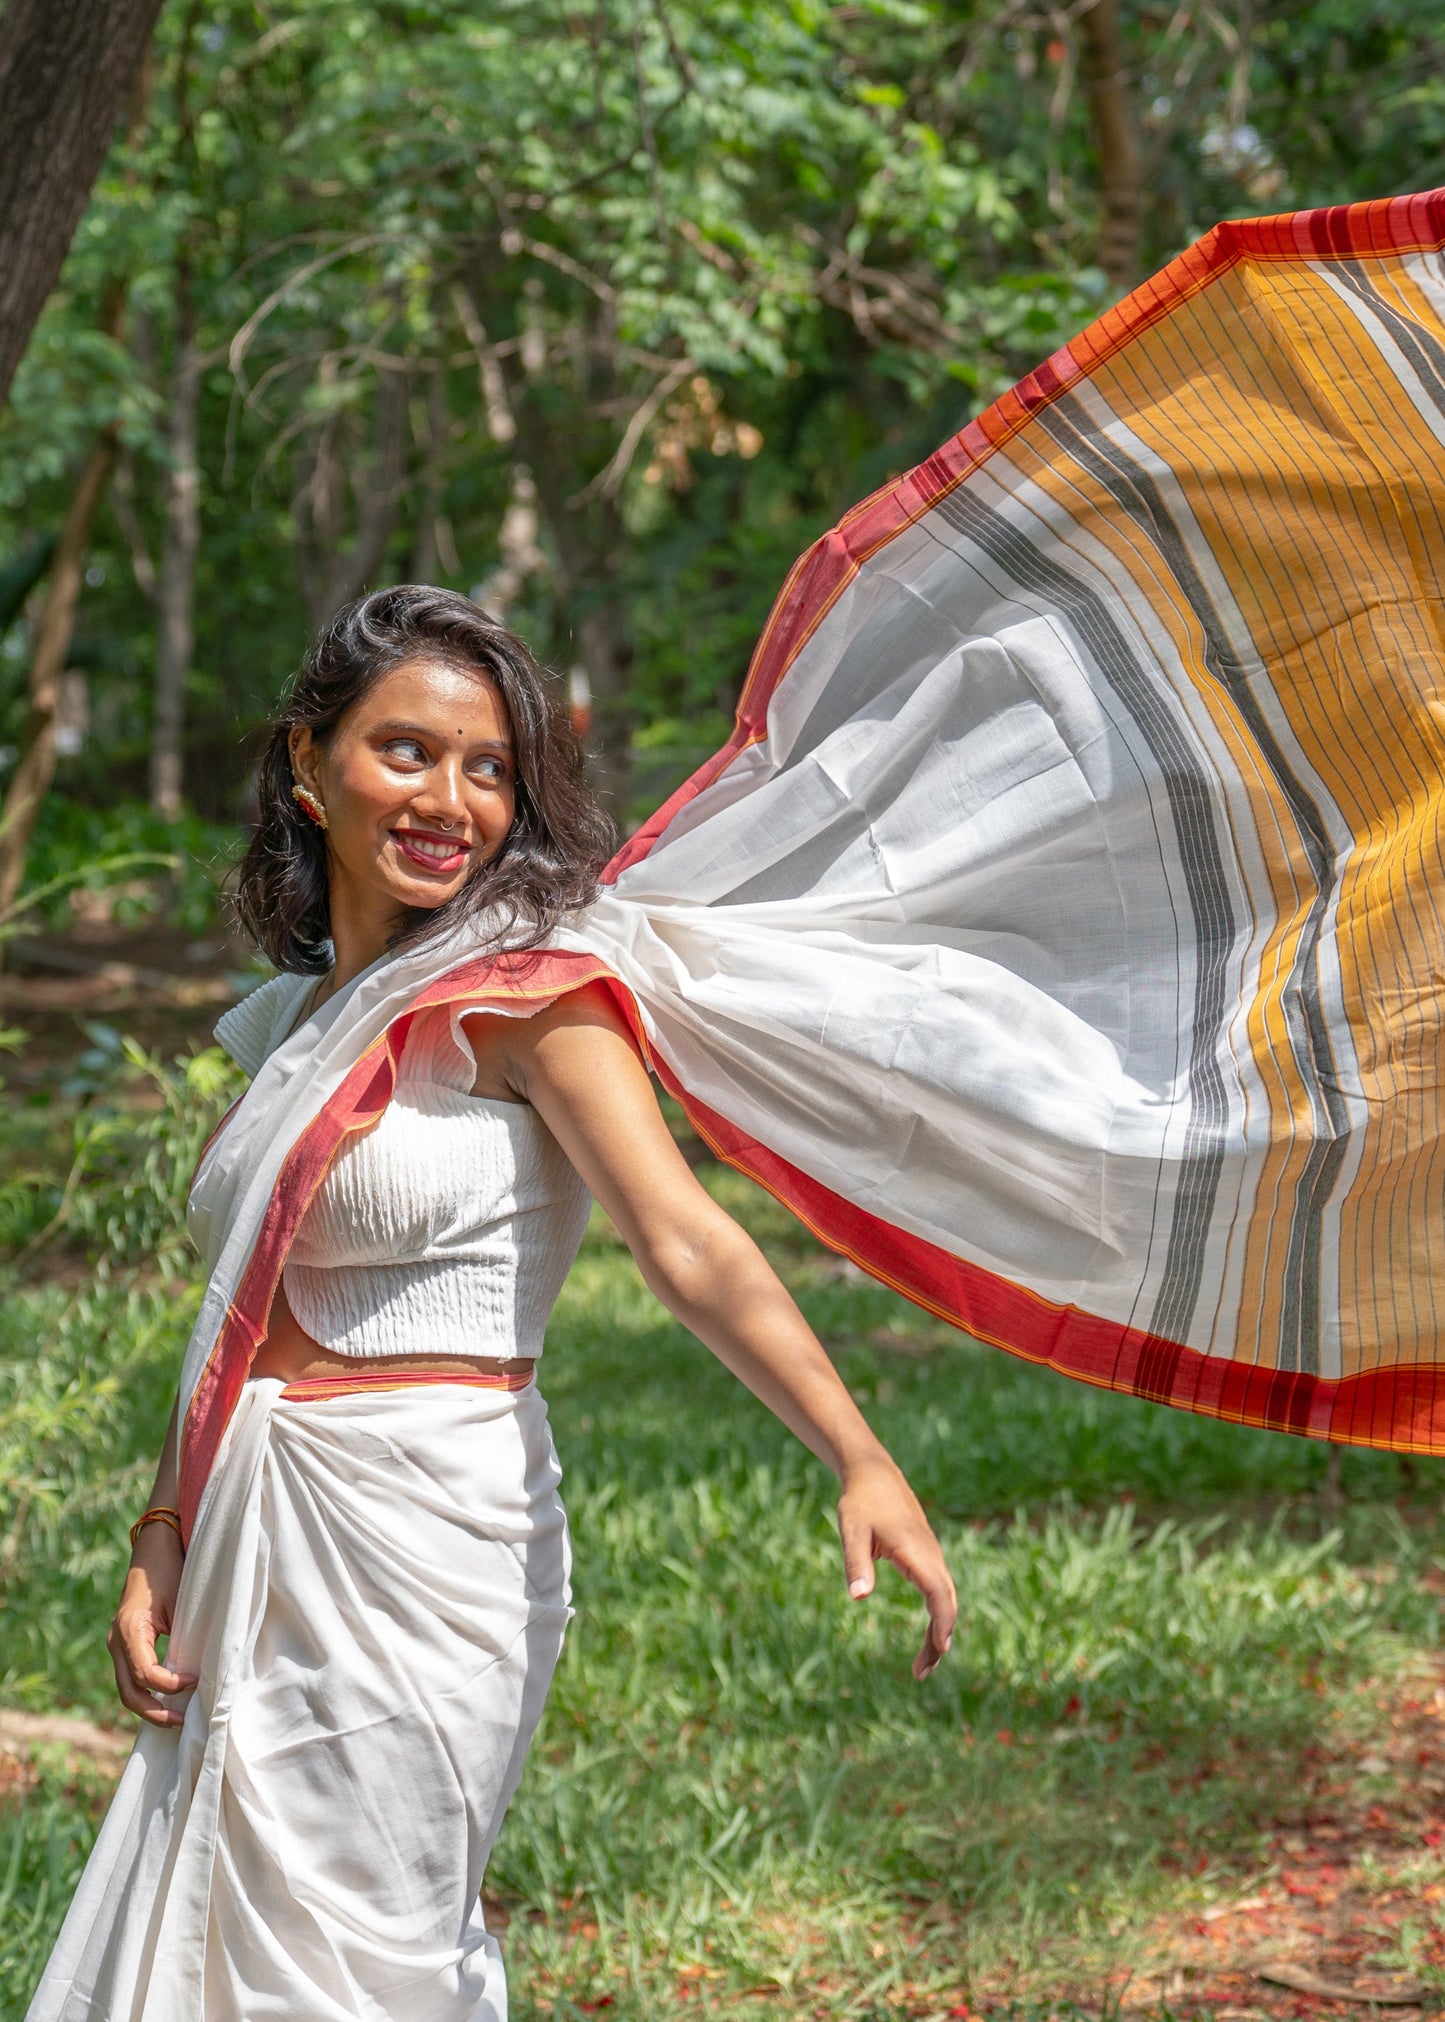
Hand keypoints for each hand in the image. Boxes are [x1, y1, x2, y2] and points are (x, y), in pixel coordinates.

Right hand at [107, 1526, 195, 1727]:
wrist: (154, 1549)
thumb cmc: (171, 1571)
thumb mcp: (180, 1602)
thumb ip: (183, 1637)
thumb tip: (196, 1672)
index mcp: (129, 1630)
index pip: (145, 1674)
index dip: (170, 1686)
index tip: (195, 1682)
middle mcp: (116, 1641)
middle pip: (129, 1692)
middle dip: (155, 1712)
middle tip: (184, 1722)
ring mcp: (116, 1644)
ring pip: (126, 1690)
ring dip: (150, 1708)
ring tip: (178, 1719)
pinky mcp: (124, 1645)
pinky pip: (130, 1677)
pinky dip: (147, 1693)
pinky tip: (169, 1701)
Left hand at [837, 1455, 956, 1680]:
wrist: (873, 1473)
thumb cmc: (859, 1502)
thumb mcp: (851, 1530)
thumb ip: (855, 1563)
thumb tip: (858, 1598)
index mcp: (916, 1550)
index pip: (938, 1593)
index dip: (942, 1623)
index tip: (940, 1651)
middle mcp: (930, 1554)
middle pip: (947, 1602)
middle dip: (940, 1639)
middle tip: (921, 1673)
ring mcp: (931, 1555)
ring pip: (946, 1598)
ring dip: (940, 1631)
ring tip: (922, 1665)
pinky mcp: (926, 1556)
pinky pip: (939, 1591)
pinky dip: (938, 1616)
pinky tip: (930, 1635)